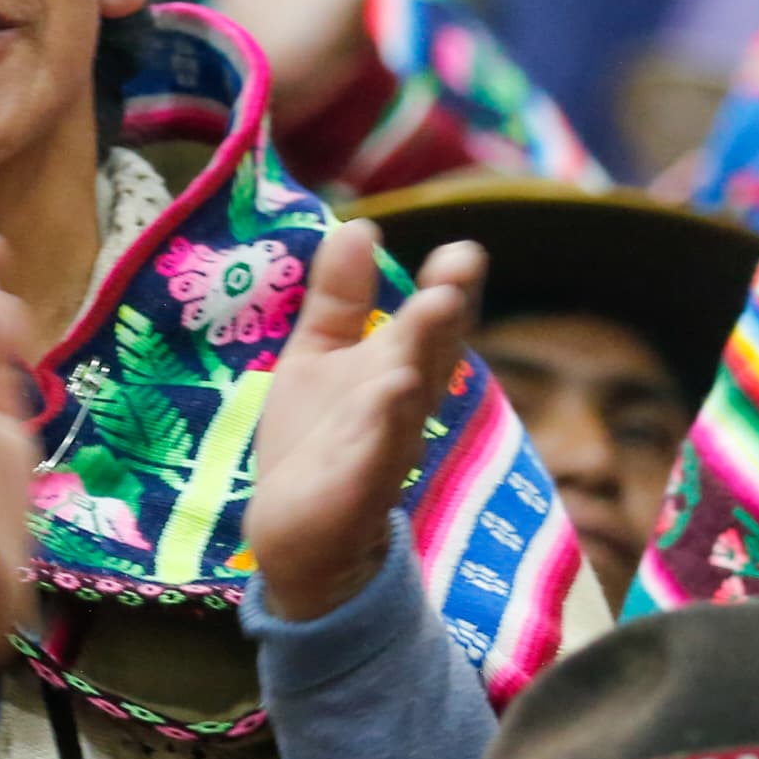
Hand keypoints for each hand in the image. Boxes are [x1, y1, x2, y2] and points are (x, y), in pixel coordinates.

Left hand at [248, 220, 476, 622]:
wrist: (295, 532)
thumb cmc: (318, 435)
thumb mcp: (322, 353)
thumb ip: (340, 297)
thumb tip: (360, 225)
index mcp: (400, 368)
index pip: (434, 324)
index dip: (451, 289)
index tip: (463, 251)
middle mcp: (403, 405)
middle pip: (431, 357)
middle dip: (443, 316)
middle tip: (456, 271)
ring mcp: (384, 448)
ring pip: (411, 400)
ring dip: (424, 357)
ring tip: (435, 310)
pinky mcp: (357, 491)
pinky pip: (377, 456)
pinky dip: (386, 424)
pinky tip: (392, 391)